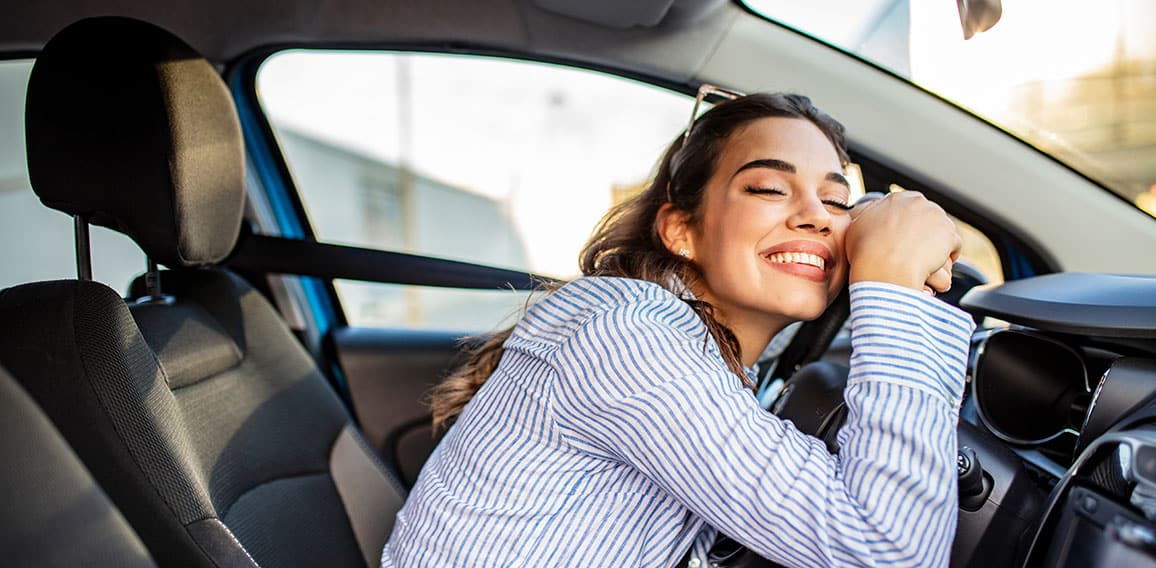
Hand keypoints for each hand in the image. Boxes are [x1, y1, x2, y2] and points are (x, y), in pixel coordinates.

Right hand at [845, 191, 960, 293]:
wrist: (884, 267)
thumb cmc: (866, 251)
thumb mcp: (856, 226)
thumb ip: (867, 217)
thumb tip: (866, 216)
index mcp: (897, 198)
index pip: (910, 206)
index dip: (907, 224)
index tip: (903, 237)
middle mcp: (919, 202)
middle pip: (928, 217)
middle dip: (923, 232)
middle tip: (914, 252)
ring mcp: (937, 217)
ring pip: (941, 231)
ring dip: (936, 245)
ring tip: (924, 262)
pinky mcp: (950, 235)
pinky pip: (954, 246)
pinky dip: (947, 258)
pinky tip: (935, 267)